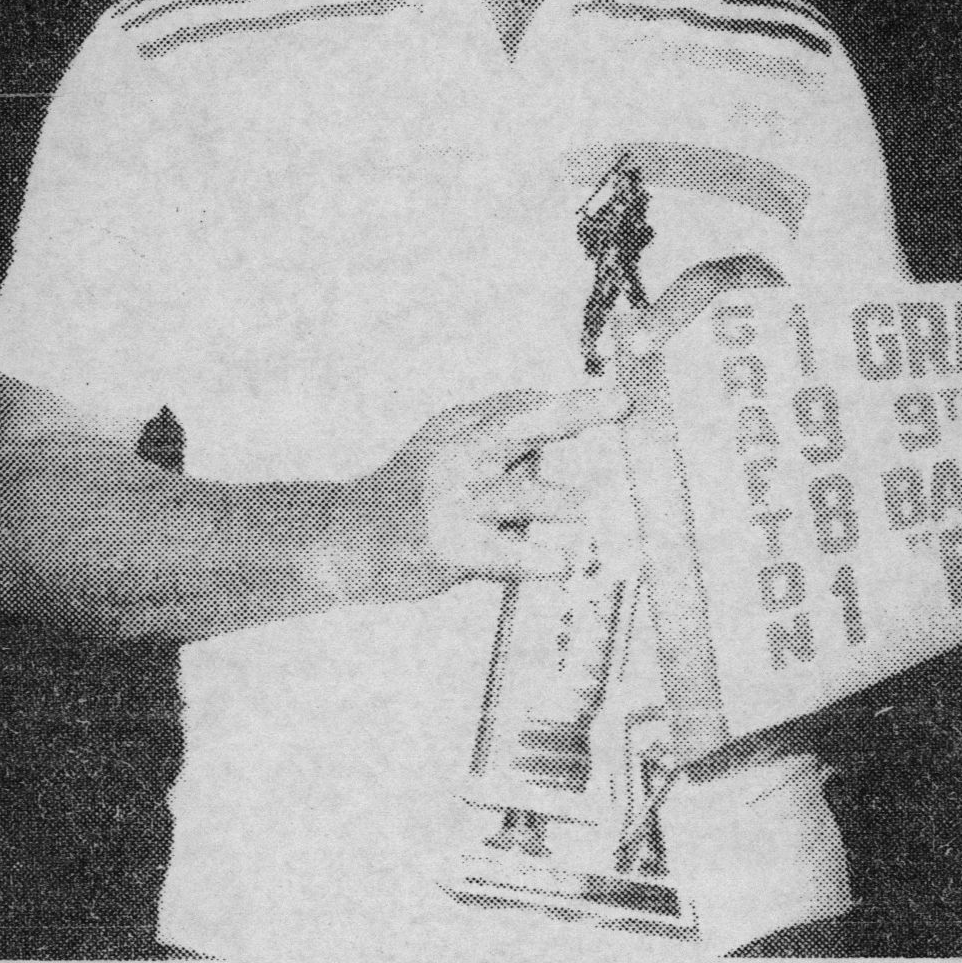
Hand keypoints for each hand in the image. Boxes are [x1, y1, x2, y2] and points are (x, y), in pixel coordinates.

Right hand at [324, 387, 632, 602]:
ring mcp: (448, 502)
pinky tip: (562, 564)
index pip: (519, 404)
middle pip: (516, 426)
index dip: (570, 399)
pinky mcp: (443, 547)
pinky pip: (495, 554)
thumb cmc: (410, 494)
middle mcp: (455, 456)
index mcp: (459, 428)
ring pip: (508, 494)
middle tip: (617, 404)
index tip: (621, 397)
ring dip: (553, 498)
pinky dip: (531, 559)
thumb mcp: (448, 449)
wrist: (341, 540)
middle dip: (568, 413)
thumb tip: (569, 419)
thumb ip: (502, 439)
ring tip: (590, 507)